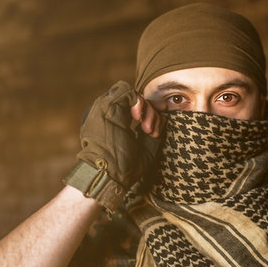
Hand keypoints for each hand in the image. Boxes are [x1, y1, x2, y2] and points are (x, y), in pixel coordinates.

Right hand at [73, 80, 163, 200]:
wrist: (109, 175)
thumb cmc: (125, 168)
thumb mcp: (145, 148)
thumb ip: (151, 132)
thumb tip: (164, 119)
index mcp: (113, 122)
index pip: (136, 108)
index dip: (150, 116)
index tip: (154, 133)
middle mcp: (107, 113)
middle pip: (136, 100)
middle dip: (150, 113)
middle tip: (152, 132)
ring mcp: (104, 108)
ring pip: (132, 94)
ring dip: (146, 109)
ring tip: (147, 128)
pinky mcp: (104, 106)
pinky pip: (126, 90)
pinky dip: (138, 102)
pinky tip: (139, 118)